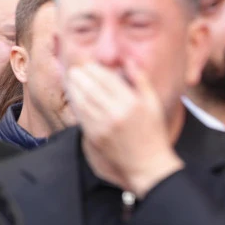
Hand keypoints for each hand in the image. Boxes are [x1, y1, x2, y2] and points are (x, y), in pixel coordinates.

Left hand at [66, 62, 183, 196]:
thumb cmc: (153, 131)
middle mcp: (115, 113)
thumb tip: (127, 61)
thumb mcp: (153, 102)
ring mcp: (103, 127)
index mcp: (131, 103)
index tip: (89, 64)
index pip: (107, 80)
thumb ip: (140, 79)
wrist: (147, 163)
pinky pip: (81, 117)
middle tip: (75, 68)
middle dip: (80, 76)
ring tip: (70, 78)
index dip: (95, 70)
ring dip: (74, 88)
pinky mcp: (95, 137)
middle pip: (91, 89)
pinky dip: (76, 104)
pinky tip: (74, 97)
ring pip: (82, 102)